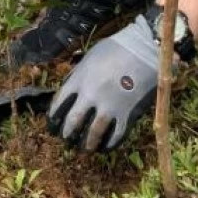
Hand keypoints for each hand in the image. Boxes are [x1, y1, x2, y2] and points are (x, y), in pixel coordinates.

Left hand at [47, 15, 165, 151]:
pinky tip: (106, 147)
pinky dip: (110, 144)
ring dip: (87, 144)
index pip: (59, 103)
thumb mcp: (91, 57)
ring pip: (93, 133)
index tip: (53, 124)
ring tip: (86, 149)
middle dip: (67, 133)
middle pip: (73, 122)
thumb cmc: (117, 48)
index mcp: (79, 79)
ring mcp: (109, 106)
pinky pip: (116, 136)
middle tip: (67, 138)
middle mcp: (91, 95)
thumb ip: (78, 74)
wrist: (144, 49)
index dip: (53, 117)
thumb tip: (69, 88)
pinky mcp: (127, 114)